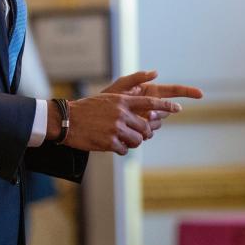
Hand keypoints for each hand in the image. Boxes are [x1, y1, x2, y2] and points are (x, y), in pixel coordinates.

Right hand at [56, 93, 180, 154]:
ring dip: (132, 142)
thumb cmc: (87, 109)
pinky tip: (111, 144)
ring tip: (122, 140)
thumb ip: (126, 97)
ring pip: (137, 140)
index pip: (150, 102)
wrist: (67, 120)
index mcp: (122, 101)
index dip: (166, 106)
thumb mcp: (108, 97)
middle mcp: (121, 114)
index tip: (178, 108)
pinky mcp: (109, 142)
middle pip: (146, 126)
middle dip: (145, 133)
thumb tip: (143, 94)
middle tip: (139, 135)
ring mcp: (115, 129)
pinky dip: (120, 149)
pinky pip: (124, 149)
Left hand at [101, 70, 202, 131]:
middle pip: (167, 110)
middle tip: (148, 115)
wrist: (95, 118)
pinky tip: (133, 130)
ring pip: (159, 123)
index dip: (188, 92)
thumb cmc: (106, 98)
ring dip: (151, 124)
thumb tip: (155, 72)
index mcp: (150, 92)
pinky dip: (144, 132)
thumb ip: (136, 78)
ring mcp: (147, 118)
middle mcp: (152, 105)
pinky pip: (150, 133)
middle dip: (161, 113)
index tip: (201, 94)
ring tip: (136, 121)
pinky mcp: (142, 129)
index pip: (173, 91)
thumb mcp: (120, 86)